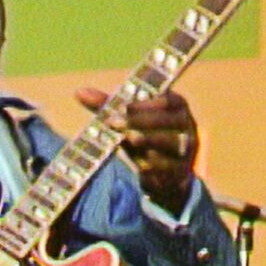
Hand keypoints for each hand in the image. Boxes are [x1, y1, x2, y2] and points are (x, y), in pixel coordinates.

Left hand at [76, 87, 197, 214]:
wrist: (166, 173)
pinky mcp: (179, 172)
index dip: (145, 103)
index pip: (167, 101)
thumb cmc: (146, 135)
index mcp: (177, 107)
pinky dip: (151, 165)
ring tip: (128, 138)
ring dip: (148, 141)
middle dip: (141, 121)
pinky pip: (166, 167)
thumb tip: (79, 92)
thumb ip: (108, 106)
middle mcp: (186, 127)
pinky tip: (139, 164)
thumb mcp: (129, 120)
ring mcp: (185, 151)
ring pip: (168, 144)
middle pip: (168, 121)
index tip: (122, 106)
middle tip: (115, 122)